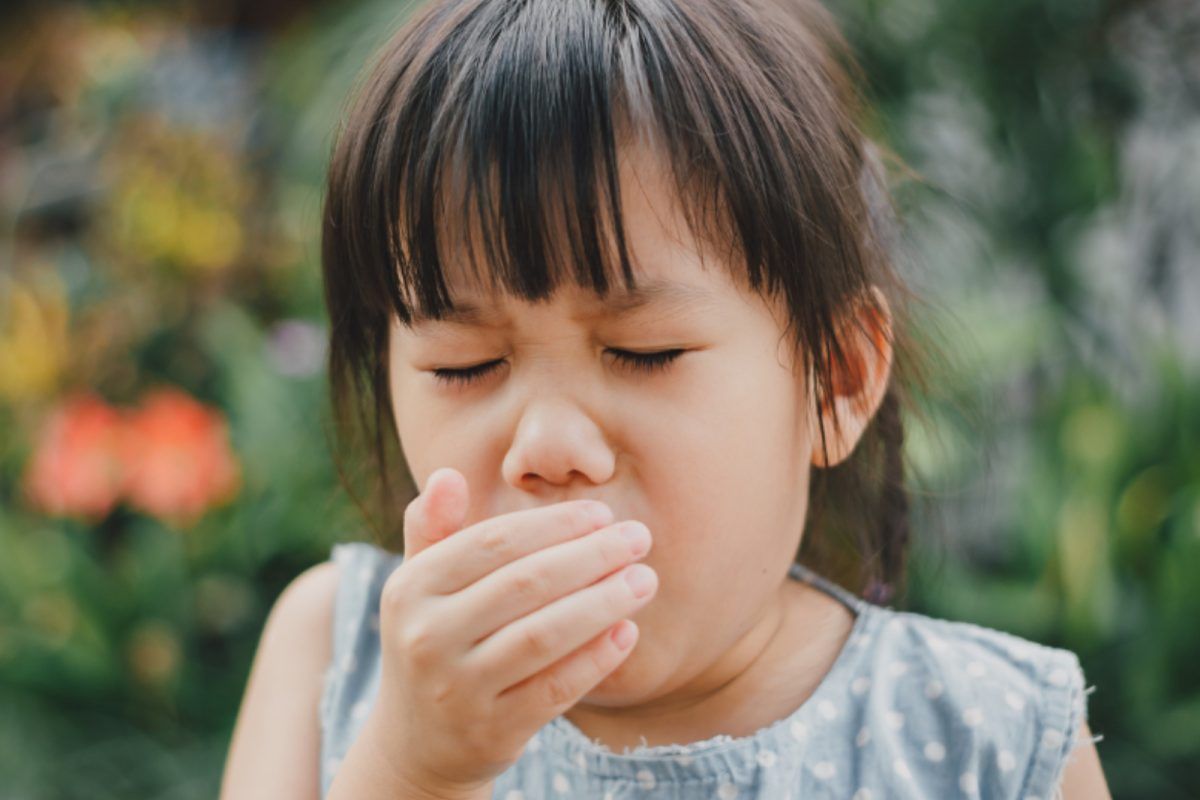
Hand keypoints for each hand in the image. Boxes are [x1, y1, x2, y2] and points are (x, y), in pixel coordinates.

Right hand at [362, 467, 656, 795]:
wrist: (417, 743)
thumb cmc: (434, 641)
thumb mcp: (419, 586)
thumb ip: (434, 529)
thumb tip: (448, 474)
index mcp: (409, 588)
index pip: (493, 542)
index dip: (554, 524)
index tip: (603, 513)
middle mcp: (426, 637)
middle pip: (525, 584)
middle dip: (591, 556)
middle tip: (640, 539)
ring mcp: (458, 689)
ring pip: (544, 636)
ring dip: (603, 603)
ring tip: (645, 580)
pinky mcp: (492, 731)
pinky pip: (555, 689)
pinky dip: (595, 658)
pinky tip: (628, 632)